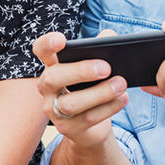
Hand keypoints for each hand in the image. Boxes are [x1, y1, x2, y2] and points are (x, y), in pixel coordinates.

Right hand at [34, 30, 127, 148]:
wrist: (91, 127)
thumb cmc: (92, 88)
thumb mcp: (96, 67)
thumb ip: (100, 48)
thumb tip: (109, 37)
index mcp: (52, 66)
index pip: (41, 51)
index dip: (47, 44)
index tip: (61, 39)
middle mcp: (47, 88)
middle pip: (53, 78)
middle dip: (80, 71)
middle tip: (106, 67)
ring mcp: (53, 110)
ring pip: (71, 103)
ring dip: (99, 93)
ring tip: (121, 84)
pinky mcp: (67, 128)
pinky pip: (87, 119)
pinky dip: (108, 108)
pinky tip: (123, 98)